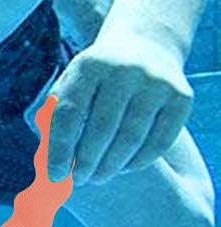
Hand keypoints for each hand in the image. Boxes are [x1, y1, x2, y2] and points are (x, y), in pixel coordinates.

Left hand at [46, 30, 192, 184]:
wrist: (144, 46)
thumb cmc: (95, 80)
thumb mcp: (71, 87)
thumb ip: (54, 121)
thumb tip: (46, 166)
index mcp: (88, 66)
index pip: (69, 114)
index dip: (60, 149)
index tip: (55, 176)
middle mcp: (124, 70)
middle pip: (102, 128)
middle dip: (87, 162)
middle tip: (79, 180)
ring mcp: (156, 82)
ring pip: (132, 137)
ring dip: (112, 165)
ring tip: (98, 177)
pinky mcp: (181, 96)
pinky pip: (160, 140)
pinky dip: (140, 160)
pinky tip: (125, 168)